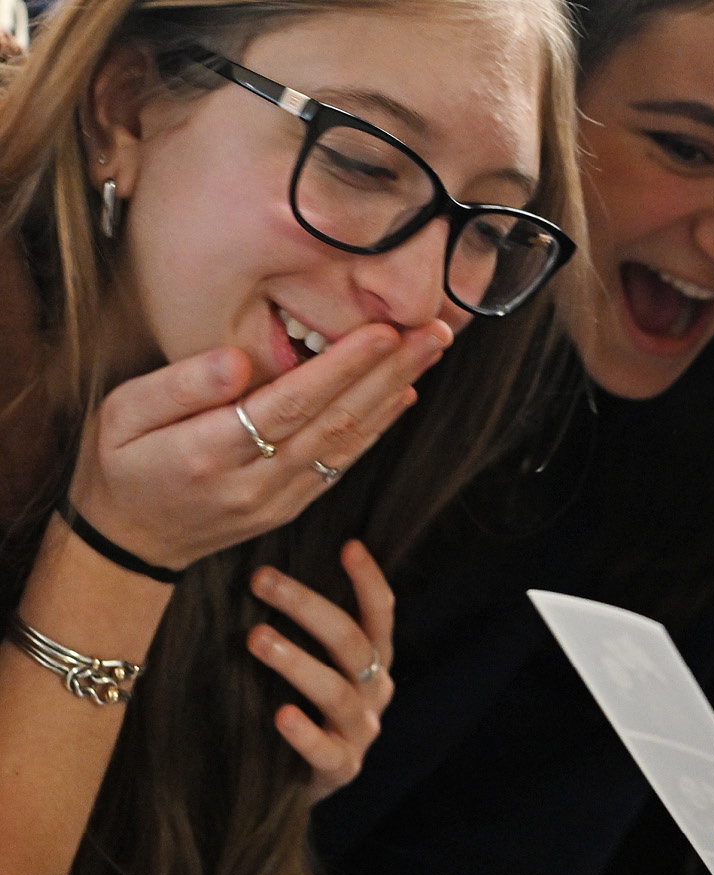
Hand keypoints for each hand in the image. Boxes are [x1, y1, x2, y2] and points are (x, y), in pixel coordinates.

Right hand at [65, 320, 450, 572]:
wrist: (127, 543)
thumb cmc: (119, 464)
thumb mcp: (120, 414)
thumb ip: (179, 386)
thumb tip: (238, 361)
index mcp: (209, 453)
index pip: (289, 404)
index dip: (342, 368)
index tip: (383, 331)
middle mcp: (253, 481)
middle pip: (334, 420)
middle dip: (390, 371)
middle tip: (434, 331)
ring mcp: (278, 499)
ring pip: (348, 440)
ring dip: (395, 392)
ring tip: (429, 350)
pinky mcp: (292, 506)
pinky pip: (342, 462)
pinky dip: (376, 427)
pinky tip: (402, 394)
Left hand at [248, 540, 394, 800]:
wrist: (296, 782)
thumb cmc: (298, 706)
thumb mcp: (312, 665)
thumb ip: (303, 631)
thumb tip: (261, 569)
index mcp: (374, 662)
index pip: (380, 615)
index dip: (368, 581)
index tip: (347, 545)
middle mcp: (375, 691)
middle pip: (352, 643)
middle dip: (307, 607)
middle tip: (262, 580)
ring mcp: (361, 731)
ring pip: (337, 692)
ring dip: (297, 661)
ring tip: (256, 638)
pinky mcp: (342, 770)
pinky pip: (327, 751)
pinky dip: (304, 733)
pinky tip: (280, 715)